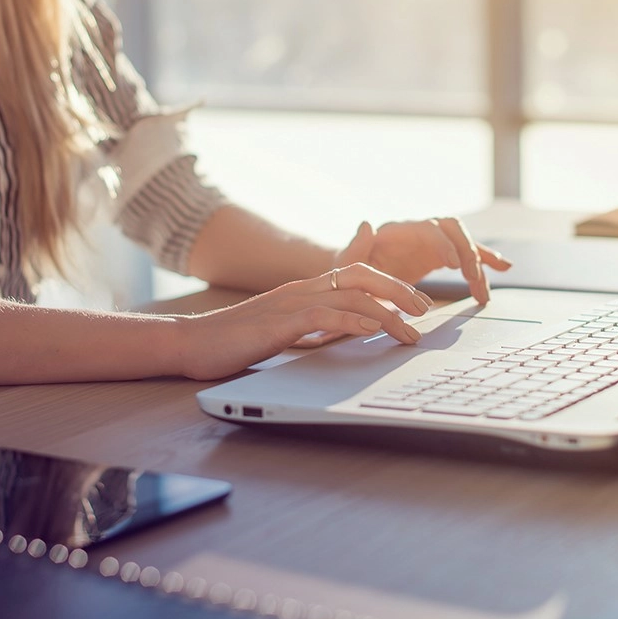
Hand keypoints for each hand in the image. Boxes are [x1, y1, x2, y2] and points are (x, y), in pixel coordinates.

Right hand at [176, 263, 434, 379]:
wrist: (192, 343)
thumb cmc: (236, 341)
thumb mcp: (285, 331)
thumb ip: (315, 327)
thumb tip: (350, 333)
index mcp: (305, 290)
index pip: (357, 275)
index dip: (391, 284)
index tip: (417, 303)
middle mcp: (302, 289)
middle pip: (362, 276)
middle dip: (399, 290)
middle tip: (426, 310)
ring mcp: (291, 302)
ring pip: (351, 296)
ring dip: (387, 313)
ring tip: (410, 331)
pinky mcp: (280, 322)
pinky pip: (324, 316)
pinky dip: (352, 321)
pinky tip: (371, 331)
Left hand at [335, 218, 511, 305]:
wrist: (352, 278)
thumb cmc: (346, 272)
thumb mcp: (345, 263)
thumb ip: (355, 247)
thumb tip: (367, 224)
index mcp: (398, 231)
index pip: (429, 229)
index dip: (443, 244)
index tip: (454, 265)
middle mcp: (418, 230)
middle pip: (453, 230)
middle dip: (467, 253)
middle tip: (473, 280)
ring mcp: (431, 242)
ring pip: (464, 242)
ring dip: (480, 263)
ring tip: (484, 292)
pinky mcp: (440, 255)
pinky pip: (467, 254)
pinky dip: (485, 260)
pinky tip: (504, 268)